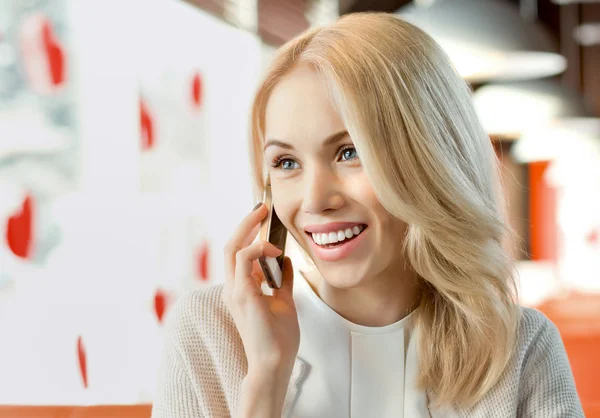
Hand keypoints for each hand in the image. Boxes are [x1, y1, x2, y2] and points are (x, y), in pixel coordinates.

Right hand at [223, 203, 299, 380]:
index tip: (262, 217)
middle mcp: (232, 287)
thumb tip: (287, 261)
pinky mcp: (242, 294)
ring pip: (233, 248)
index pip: (238, 253)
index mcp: (240, 289)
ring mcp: (234, 291)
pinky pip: (244, 260)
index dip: (248, 232)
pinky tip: (274, 252)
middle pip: (230, 245)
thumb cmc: (278, 339)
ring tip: (266, 220)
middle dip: (246, 223)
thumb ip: (282, 281)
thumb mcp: (284, 301)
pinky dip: (258, 250)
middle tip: (261, 207)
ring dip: (250, 230)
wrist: (274, 363)